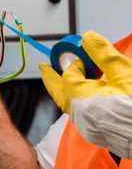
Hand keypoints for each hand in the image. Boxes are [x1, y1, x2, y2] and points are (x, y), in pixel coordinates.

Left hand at [40, 31, 131, 157]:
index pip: (70, 75)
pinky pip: (75, 113)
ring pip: (65, 103)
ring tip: (56, 81)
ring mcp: (83, 124)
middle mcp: (77, 112)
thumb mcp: (124, 74)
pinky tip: (78, 98)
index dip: (76, 64)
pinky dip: (72, 101)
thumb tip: (88, 37)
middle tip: (44, 67)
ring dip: (60, 89)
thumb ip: (103, 55)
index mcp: (81, 97)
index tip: (84, 57)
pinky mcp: (92, 132)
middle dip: (51, 77)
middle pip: (58, 91)